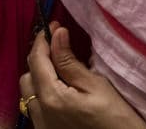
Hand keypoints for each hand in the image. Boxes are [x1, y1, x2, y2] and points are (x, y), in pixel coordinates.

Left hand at [20, 23, 145, 128]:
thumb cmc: (117, 119)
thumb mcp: (96, 86)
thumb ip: (70, 61)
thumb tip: (56, 34)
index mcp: (51, 98)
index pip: (36, 61)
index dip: (43, 40)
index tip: (53, 26)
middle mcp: (40, 114)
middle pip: (28, 77)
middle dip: (39, 59)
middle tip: (58, 46)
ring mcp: (42, 126)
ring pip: (29, 93)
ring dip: (39, 77)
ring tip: (59, 67)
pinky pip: (36, 108)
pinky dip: (43, 94)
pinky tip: (60, 89)